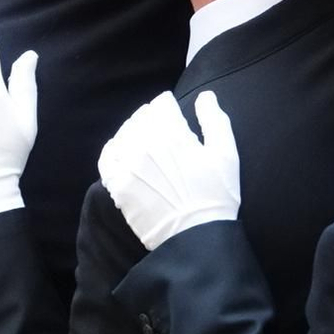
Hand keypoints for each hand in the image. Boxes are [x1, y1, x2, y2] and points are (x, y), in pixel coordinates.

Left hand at [98, 90, 239, 251]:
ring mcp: (127, 165)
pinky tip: (123, 152)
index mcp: (171, 134)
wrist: (195, 238)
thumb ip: (214, 120)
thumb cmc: (215, 196)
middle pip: (141, 117)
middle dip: (152, 118)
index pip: (160, 104)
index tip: (173, 111)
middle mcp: (144, 144)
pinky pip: (107, 157)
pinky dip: (114, 150)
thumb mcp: (226, 154)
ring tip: (145, 140)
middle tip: (162, 127)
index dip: (168, 106)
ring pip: (123, 134)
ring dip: (133, 132)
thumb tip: (204, 95)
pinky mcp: (117, 185)